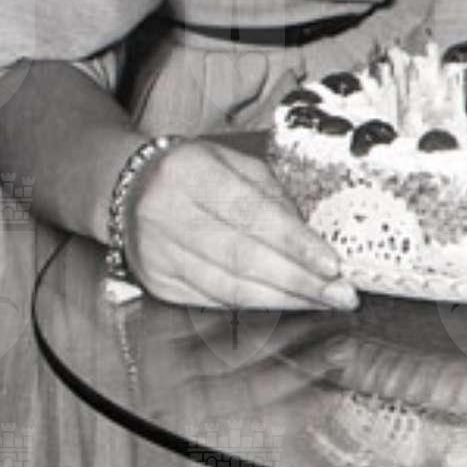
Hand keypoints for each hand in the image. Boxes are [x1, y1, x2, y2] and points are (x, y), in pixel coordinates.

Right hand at [127, 139, 357, 311]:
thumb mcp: (232, 162)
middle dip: (298, 280)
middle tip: (341, 293)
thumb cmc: (193, 171)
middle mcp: (167, 215)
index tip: (333, 263)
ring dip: (283, 299)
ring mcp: (158, 255)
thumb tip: (314, 236)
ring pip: (228, 286)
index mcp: (190, 173)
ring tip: (323, 301)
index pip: (251, 214)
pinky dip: (256, 304)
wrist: (124, 188)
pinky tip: (287, 303)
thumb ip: (271, 194)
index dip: (294, 243)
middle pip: (241, 257)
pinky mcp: (158, 283)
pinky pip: (214, 299)